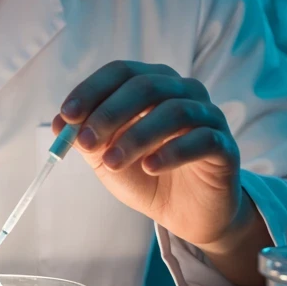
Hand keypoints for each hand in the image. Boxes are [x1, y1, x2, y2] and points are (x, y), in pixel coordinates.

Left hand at [55, 61, 256, 248]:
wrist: (185, 213)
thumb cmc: (145, 175)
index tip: (68, 115)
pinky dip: (171, 152)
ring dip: (137, 136)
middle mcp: (184, 92)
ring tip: (113, 163)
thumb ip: (86, 138)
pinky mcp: (225, 146)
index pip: (121, 72)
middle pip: (147, 86)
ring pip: (175, 111)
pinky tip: (150, 168)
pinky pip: (202, 139)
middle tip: (86, 142)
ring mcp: (209, 116)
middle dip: (110, 113)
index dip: (92, 90)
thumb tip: (61, 122)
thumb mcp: (107, 157)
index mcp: (154, 84)